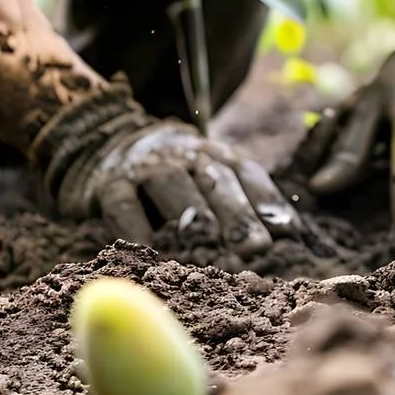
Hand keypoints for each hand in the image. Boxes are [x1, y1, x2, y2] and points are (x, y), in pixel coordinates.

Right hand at [30, 78, 297, 256]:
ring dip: (192, 215)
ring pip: (172, 184)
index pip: (249, 174)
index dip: (269, 202)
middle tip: (256, 248)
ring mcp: (146, 166)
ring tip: (209, 247)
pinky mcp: (109, 183)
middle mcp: (186, 154)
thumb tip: (288, 234)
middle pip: (216, 180)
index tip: (288, 232)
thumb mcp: (209, 180)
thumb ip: (245, 202)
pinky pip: (124, 204)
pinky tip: (152, 251)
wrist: (106, 144)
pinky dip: (137, 227)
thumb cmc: (176, 177)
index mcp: (218, 154)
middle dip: (238, 214)